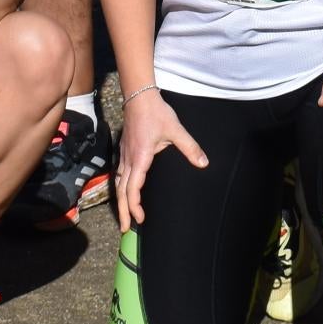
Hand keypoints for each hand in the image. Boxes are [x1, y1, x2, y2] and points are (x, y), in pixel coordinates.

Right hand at [113, 86, 206, 231]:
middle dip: (122, 211)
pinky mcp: (124, 150)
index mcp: (140, 158)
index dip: (134, 206)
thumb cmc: (156, 112)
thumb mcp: (176, 129)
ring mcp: (124, 154)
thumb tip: (204, 163)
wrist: (139, 95)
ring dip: (121, 200)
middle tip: (124, 228)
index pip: (132, 188)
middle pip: (121, 191)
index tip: (140, 219)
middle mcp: (129, 159)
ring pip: (118, 183)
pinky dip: (121, 187)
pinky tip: (126, 191)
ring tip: (124, 215)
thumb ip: (190, 147)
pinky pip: (119, 173)